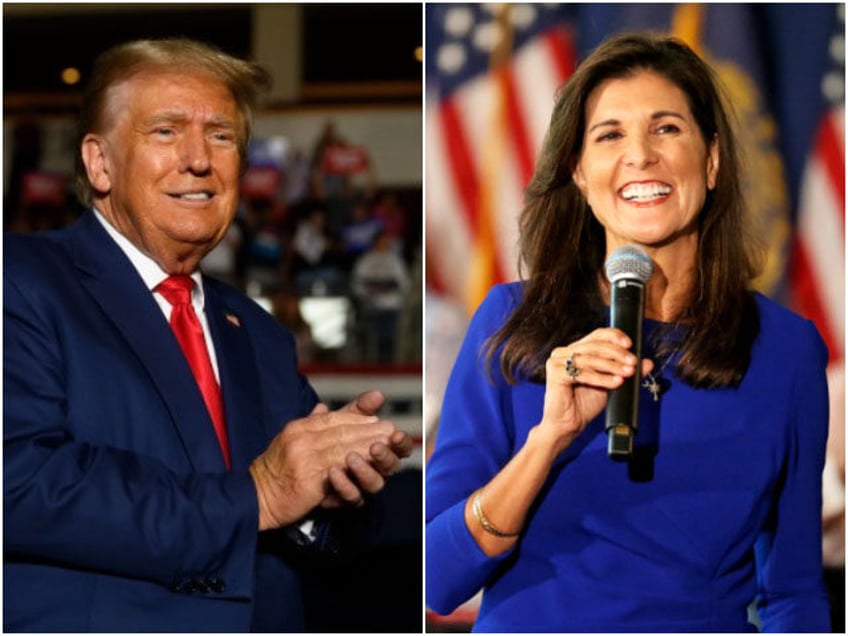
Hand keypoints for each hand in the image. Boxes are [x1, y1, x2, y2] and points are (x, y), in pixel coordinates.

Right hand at [249, 400, 396, 530]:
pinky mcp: (308, 478)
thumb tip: (323, 408)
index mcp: (297, 427)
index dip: (356, 417)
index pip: (331, 417)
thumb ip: (309, 424)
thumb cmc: (273, 472)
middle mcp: (300, 438)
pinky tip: (370, 463)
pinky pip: (338, 468)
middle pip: (341, 430)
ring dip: (368, 444)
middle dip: (368, 429)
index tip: (375, 419)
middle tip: (390, 429)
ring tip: (385, 444)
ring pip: (343, 447)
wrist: (254, 497)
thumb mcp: (288, 441)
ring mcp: (303, 457)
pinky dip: (356, 464)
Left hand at [321, 390, 413, 507]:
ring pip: (375, 484)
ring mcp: (360, 485)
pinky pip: (351, 497)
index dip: (402, 442)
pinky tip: (332, 472)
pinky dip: (344, 485)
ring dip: (364, 470)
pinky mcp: (345, 500)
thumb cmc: (320, 441)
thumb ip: (358, 409)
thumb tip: (378, 394)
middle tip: (375, 446)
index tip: (396, 434)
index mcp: (378, 448)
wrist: (289, 469)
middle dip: (386, 456)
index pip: (400, 447)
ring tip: (350, 458)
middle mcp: (374, 468)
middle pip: (391, 466)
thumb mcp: (337, 421)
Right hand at [539, 328, 653, 453]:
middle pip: (594, 345)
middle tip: (633, 363)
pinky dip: (601, 378)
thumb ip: (625, 371)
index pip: (596, 335)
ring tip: (627, 373)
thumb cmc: (584, 404)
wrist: (568, 425)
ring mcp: (556, 361)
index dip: (614, 336)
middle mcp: (563, 352)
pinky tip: (615, 382)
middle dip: (617, 353)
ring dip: (612, 366)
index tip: (630, 345)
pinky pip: (583, 373)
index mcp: (575, 350)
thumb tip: (647, 362)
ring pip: (590, 358)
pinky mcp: (555, 373)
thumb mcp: (610, 384)